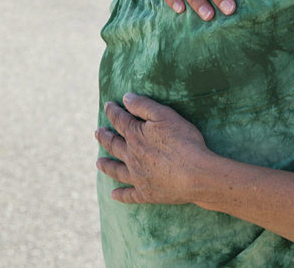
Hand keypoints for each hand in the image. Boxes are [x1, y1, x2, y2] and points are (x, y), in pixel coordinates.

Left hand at [95, 93, 210, 204]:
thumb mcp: (165, 115)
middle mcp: (131, 156)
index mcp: (135, 135)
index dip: (113, 111)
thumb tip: (125, 98)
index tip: (107, 106)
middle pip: (113, 145)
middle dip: (104, 137)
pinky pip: (129, 195)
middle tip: (97, 133)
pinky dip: (120, 195)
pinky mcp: (146, 193)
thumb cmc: (184, 141)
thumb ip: (143, 105)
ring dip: (107, 166)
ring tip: (98, 162)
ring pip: (117, 170)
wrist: (196, 175)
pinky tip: (114, 195)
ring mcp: (137, 177)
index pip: (120, 120)